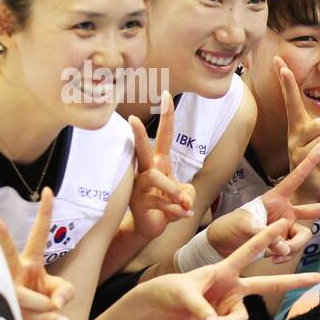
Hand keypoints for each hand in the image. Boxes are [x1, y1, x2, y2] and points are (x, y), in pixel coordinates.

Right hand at [0, 188, 75, 319]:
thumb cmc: (43, 302)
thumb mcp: (61, 292)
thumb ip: (67, 292)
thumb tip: (57, 303)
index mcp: (30, 262)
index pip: (38, 234)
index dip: (44, 213)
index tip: (49, 191)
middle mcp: (15, 271)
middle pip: (6, 252)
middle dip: (0, 237)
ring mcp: (7, 289)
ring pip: (27, 295)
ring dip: (45, 304)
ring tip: (52, 308)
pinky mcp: (5, 309)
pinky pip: (35, 314)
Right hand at [127, 93, 195, 239]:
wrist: (152, 226)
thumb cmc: (167, 203)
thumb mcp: (183, 196)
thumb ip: (187, 194)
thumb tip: (183, 200)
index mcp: (160, 162)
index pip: (164, 136)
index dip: (166, 116)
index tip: (166, 94)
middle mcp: (147, 170)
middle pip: (142, 149)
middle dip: (139, 135)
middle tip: (132, 120)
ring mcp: (140, 186)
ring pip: (157, 179)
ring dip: (174, 193)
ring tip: (183, 205)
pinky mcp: (139, 203)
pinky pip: (163, 203)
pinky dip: (178, 212)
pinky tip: (182, 216)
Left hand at [146, 220, 319, 319]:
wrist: (163, 308)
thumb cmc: (171, 291)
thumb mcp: (185, 296)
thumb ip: (203, 309)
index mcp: (224, 270)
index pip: (249, 251)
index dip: (266, 238)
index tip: (283, 223)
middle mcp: (233, 285)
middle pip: (268, 284)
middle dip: (293, 281)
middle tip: (316, 278)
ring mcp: (231, 302)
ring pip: (243, 317)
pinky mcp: (225, 317)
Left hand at [204, 143, 319, 263]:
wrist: (223, 244)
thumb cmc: (231, 227)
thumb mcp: (245, 227)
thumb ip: (267, 235)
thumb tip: (284, 247)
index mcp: (276, 199)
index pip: (295, 178)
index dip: (309, 164)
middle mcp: (286, 212)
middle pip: (317, 209)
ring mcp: (288, 227)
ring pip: (304, 236)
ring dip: (293, 246)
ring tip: (275, 253)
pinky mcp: (285, 242)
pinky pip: (294, 249)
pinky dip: (285, 254)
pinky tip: (274, 258)